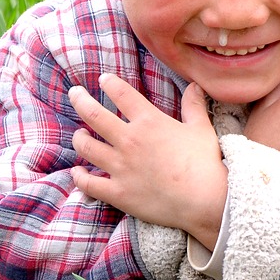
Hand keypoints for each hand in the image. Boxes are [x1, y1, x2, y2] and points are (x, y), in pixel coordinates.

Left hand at [68, 75, 227, 248]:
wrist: (206, 200)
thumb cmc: (205, 163)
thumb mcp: (201, 129)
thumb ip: (193, 106)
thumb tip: (194, 86)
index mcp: (148, 122)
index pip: (121, 94)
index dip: (109, 83)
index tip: (103, 79)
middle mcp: (129, 141)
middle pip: (93, 114)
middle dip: (79, 100)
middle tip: (74, 93)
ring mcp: (120, 167)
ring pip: (86, 147)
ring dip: (79, 138)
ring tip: (79, 134)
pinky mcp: (118, 193)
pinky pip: (89, 184)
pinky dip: (79, 177)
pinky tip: (77, 172)